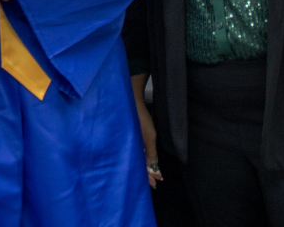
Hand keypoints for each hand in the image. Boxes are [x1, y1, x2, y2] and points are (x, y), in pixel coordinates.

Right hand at [131, 74, 161, 188]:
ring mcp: (128, 141)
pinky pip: (135, 150)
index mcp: (131, 149)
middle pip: (137, 164)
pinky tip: (144, 159)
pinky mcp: (128, 136)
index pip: (140, 167)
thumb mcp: (149, 136)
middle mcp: (127, 147)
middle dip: (146, 173)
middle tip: (156, 181)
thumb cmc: (140, 118)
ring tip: (152, 173)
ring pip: (136, 158)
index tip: (156, 183)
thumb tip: (154, 168)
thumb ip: (151, 153)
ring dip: (144, 165)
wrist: (130, 100)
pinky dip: (141, 156)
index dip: (148, 176)